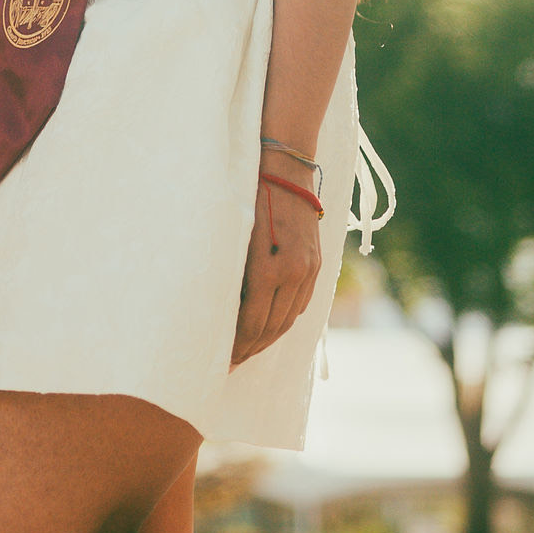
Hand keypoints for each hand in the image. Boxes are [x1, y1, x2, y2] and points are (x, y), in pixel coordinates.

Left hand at [233, 176, 323, 364]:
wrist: (284, 166)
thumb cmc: (246, 196)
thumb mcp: (232, 235)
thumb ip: (232, 275)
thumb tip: (219, 312)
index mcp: (268, 269)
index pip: (251, 324)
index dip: (235, 346)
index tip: (218, 360)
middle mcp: (293, 273)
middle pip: (270, 328)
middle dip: (248, 350)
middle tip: (229, 365)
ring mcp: (308, 269)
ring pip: (287, 320)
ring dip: (267, 340)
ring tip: (247, 353)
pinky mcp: (315, 263)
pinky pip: (301, 304)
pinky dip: (284, 321)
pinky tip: (270, 329)